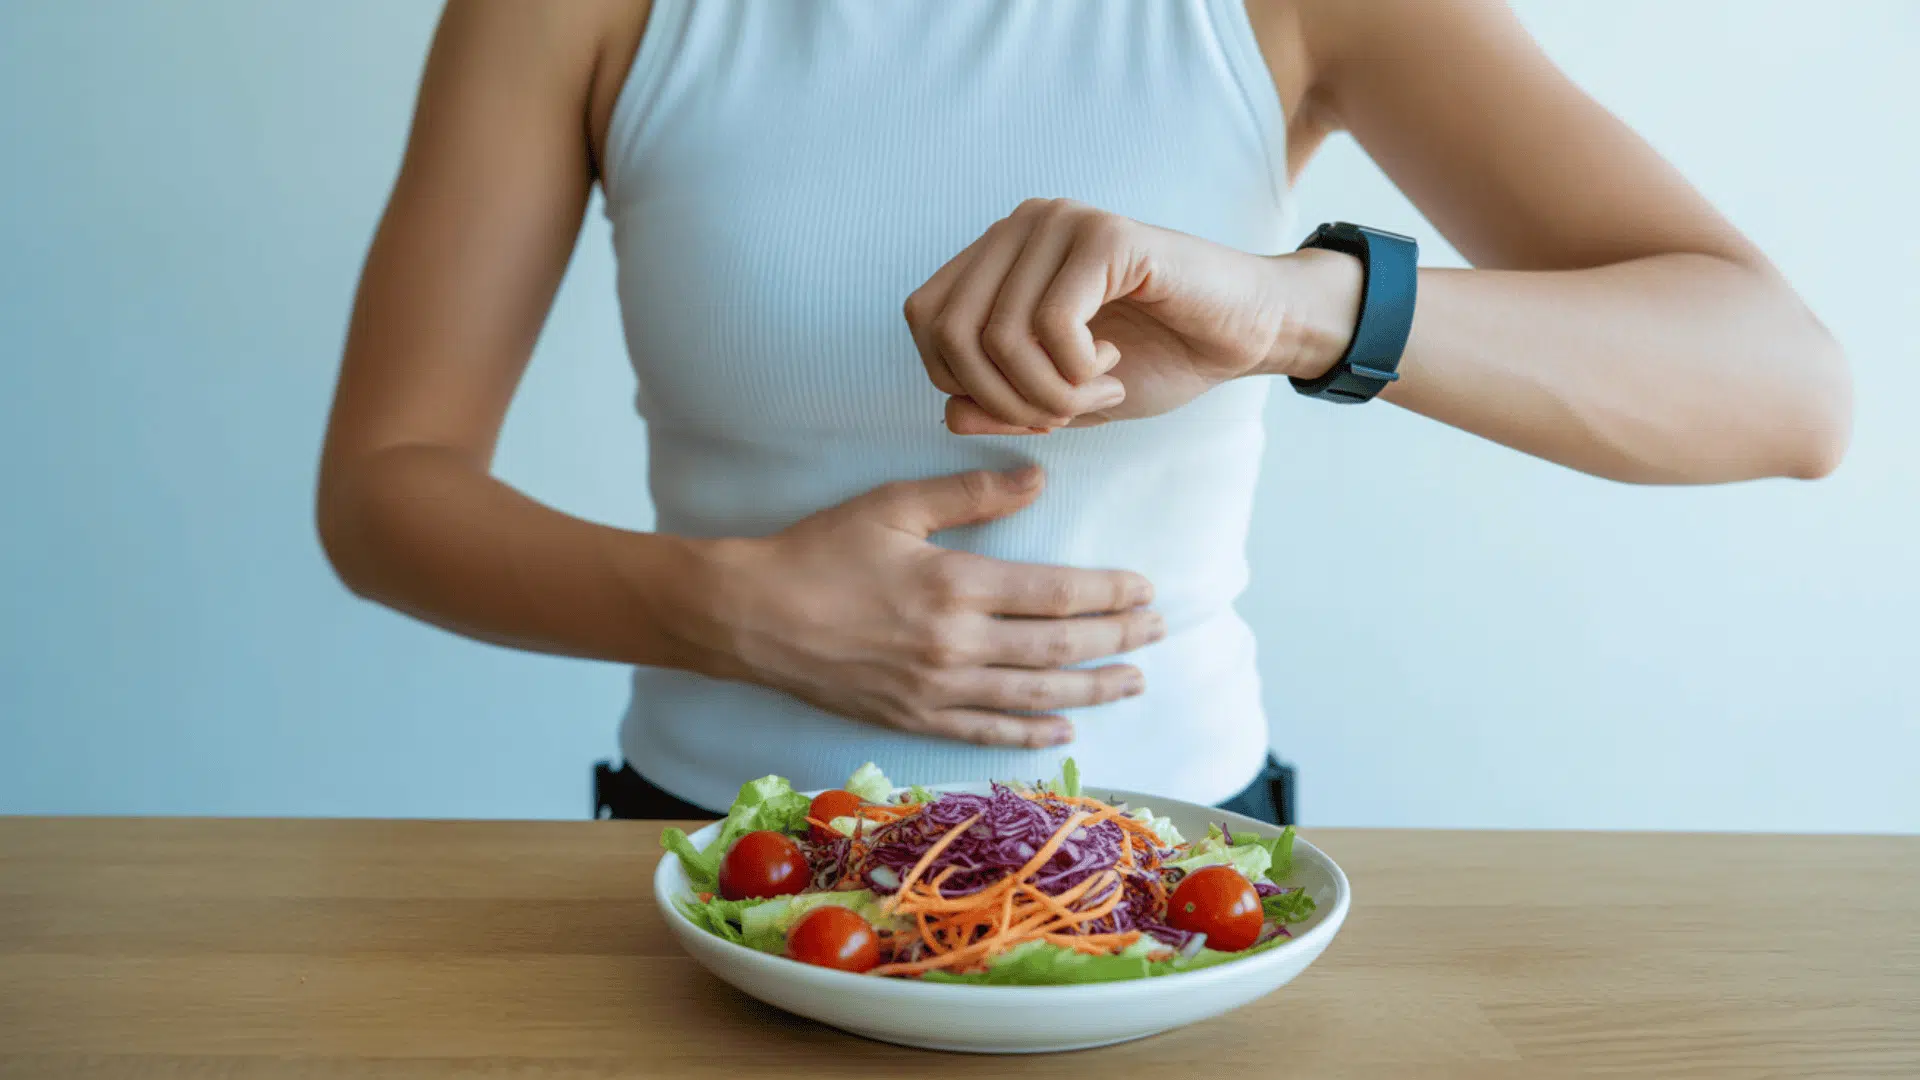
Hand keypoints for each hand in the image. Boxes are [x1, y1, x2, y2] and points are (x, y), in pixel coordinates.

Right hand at [665, 466, 1164, 747]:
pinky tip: (1064, 729)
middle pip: (1058, 648)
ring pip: (1035, 696)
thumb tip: (1040, 478)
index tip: (1146, 590)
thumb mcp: (892, 506)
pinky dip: (1030, 732)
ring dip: (1092, 690)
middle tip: (1159, 633)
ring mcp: (935, 689)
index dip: (1109, 595)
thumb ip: (971, 494)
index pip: (1056, 594)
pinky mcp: (912, 718)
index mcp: (955, 585)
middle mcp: (955, 645)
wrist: (749, 617)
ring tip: (1134, 682)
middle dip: (1117, 640)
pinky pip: (986, 730)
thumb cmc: (817, 551)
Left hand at [903, 199, 1361, 433]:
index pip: (926, 319)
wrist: (1245, 334)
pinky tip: (1113, 366)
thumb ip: (1002, 404)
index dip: (963, 383)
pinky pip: (1053, 323)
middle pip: (951, 330)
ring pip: (999, 334)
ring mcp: (1061, 222)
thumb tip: (949, 412)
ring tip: (1098, 391)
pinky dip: (1077, 371)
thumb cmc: (1156, 357)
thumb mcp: (1063, 398)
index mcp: (1000, 254)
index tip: (1030, 405)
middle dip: (1003, 398)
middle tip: (1065, 410)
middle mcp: (1021, 225)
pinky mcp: (1105, 235)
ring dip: (1049, 391)